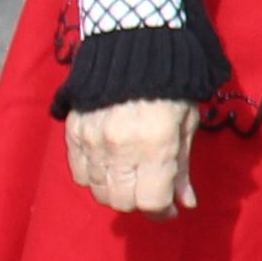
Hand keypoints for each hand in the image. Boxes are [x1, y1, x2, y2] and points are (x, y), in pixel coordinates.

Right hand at [64, 97, 196, 214]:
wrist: (133, 49)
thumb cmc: (172, 88)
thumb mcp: (187, 125)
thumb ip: (183, 167)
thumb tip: (185, 203)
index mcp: (155, 146)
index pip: (150, 201)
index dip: (162, 211)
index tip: (170, 207)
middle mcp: (120, 149)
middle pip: (122, 201)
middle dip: (140, 202)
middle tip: (150, 189)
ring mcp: (93, 142)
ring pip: (98, 191)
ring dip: (117, 191)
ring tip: (131, 176)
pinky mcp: (74, 133)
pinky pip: (79, 173)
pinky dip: (94, 177)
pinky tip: (109, 165)